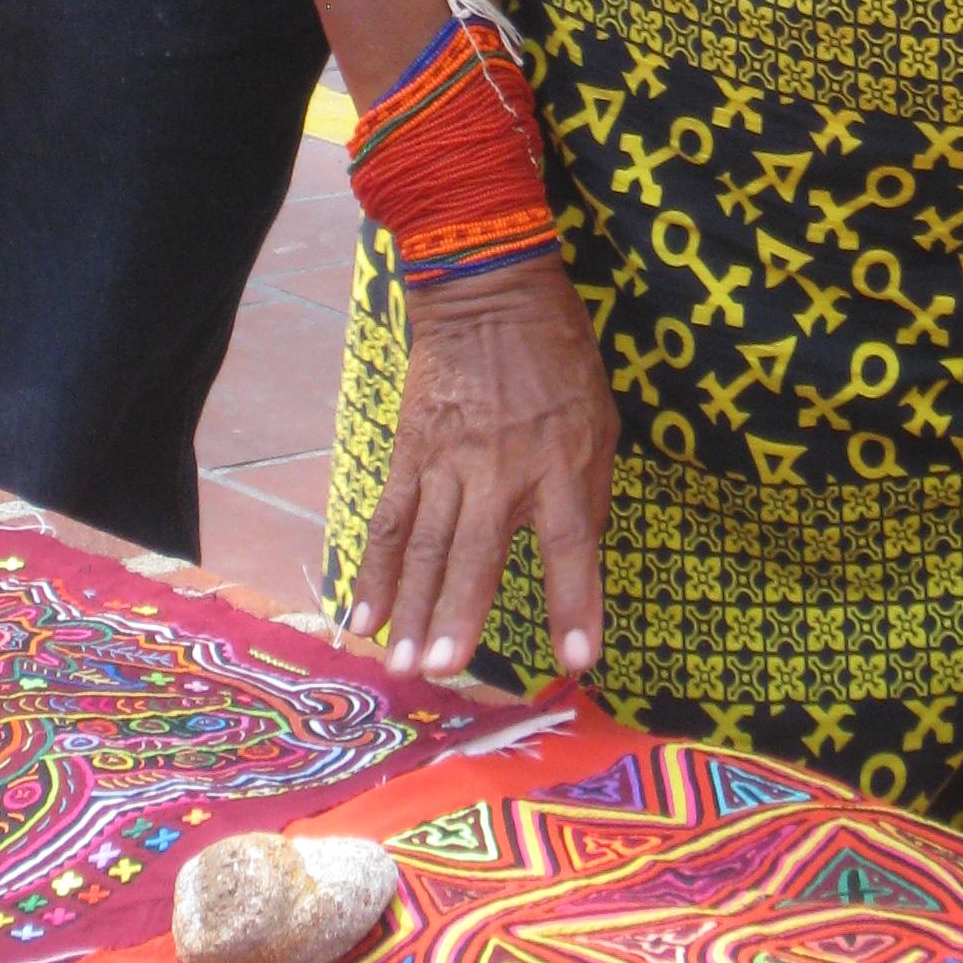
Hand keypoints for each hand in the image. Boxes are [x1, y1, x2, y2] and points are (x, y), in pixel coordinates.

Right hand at [347, 254, 615, 682]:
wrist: (489, 293)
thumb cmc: (558, 360)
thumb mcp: (599, 421)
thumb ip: (586, 492)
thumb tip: (574, 561)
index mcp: (564, 461)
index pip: (572, 542)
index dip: (574, 602)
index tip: (576, 659)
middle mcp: (504, 468)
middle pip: (478, 550)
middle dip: (461, 613)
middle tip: (444, 669)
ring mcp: (449, 461)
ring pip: (426, 544)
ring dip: (412, 608)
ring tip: (400, 664)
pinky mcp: (410, 452)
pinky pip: (390, 519)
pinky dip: (374, 570)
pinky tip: (363, 616)